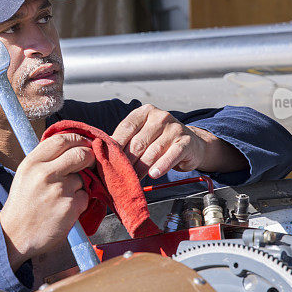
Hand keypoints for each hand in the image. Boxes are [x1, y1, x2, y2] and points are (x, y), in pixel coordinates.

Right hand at [0, 133, 94, 270]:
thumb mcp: (25, 174)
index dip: (77, 139)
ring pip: (84, 177)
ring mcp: (59, 190)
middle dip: (89, 157)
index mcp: (32, 163)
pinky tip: (65, 209)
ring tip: (63, 196)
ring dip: (80, 185)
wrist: (16, 235)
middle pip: (80, 153)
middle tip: (88, 162)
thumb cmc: (23, 204)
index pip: (61, 139)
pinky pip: (85, 197)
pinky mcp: (70, 207)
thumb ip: (45, 159)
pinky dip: (80, 202)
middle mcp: (45, 173)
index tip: (83, 143)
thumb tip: (71, 145)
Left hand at [112, 104, 248, 179]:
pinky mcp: (186, 141)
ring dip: (141, 168)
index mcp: (145, 112)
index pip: (126, 128)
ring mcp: (174, 128)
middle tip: (119, 175)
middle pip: (138, 142)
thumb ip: (125, 141)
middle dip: (127, 161)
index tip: (107, 160)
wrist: (190, 144)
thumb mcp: (142, 135)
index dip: (115, 146)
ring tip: (134, 179)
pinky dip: (162, 166)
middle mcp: (160, 117)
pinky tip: (154, 174)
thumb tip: (101, 153)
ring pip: (153, 151)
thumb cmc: (159, 141)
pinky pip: (172, 155)